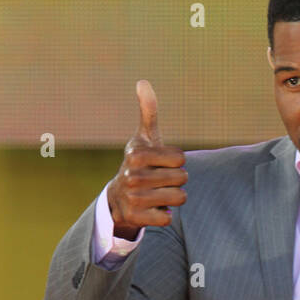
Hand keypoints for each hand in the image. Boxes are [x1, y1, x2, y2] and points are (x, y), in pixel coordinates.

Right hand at [105, 80, 187, 237]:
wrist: (118, 198)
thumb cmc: (140, 163)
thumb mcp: (144, 138)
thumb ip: (148, 112)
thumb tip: (142, 82)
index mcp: (136, 154)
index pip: (181, 159)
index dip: (177, 162)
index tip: (162, 163)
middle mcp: (132, 175)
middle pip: (182, 179)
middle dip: (177, 180)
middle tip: (160, 180)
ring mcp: (133, 198)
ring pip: (179, 198)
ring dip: (173, 198)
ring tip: (158, 194)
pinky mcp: (136, 218)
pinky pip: (168, 218)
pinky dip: (164, 215)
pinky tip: (152, 209)